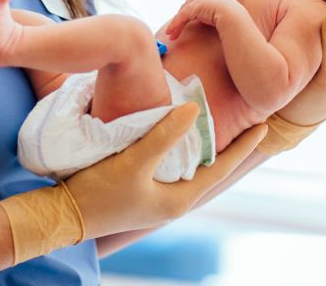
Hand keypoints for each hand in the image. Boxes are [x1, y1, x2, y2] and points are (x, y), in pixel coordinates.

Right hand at [66, 103, 266, 238]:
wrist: (61, 214)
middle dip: (228, 146)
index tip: (263, 126)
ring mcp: (156, 197)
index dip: (242, 147)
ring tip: (217, 124)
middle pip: (210, 169)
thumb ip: (164, 135)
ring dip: (204, 147)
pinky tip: (177, 134)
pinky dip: (181, 149)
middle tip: (247, 121)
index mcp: (178, 200)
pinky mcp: (141, 190)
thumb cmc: (99, 192)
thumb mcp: (134, 161)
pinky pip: (172, 166)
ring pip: (190, 168)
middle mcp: (172, 201)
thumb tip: (194, 110)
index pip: (221, 169)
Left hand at [163, 0, 239, 38]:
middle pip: (185, 8)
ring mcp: (196, 0)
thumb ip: (215, 16)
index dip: (186, 15)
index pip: (193, 4)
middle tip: (173, 31)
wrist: (234, 16)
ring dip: (175, 25)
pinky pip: (181, 17)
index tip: (182, 25)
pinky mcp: (193, 7)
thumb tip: (215, 24)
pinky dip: (175, 25)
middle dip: (179, 19)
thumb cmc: (232, 18)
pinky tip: (170, 34)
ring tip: (171, 36)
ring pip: (182, 13)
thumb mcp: (222, 14)